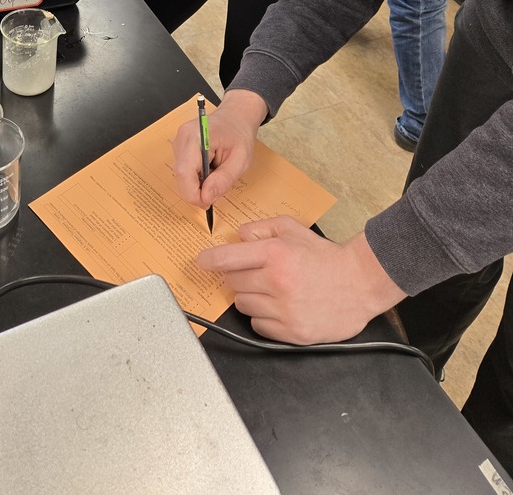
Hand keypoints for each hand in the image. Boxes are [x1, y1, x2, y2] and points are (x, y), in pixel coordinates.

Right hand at [172, 89, 267, 207]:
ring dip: (198, 183)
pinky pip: (183, 170)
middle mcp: (183, 137)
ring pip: (181, 175)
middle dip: (197, 190)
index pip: (185, 172)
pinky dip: (196, 176)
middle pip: (181, 176)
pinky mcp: (179, 147)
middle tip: (217, 189)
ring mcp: (178, 142)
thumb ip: (223, 180)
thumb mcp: (240, 160)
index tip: (207, 203)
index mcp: (197, 136)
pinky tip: (210, 169)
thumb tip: (206, 197)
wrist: (235, 117)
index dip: (193, 193)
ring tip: (217, 172)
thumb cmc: (239, 135)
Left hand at [198, 220, 406, 343]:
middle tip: (256, 273)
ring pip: (242, 305)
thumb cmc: (325, 256)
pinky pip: (258, 325)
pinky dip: (263, 317)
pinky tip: (279, 307)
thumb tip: (237, 236)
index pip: (227, 258)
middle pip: (232, 283)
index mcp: (275, 254)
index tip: (202, 262)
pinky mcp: (291, 332)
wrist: (359, 284)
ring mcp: (283, 310)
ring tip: (272, 290)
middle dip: (238, 276)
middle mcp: (276, 282)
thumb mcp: (292, 229)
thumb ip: (261, 228)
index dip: (209, 260)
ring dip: (250, 297)